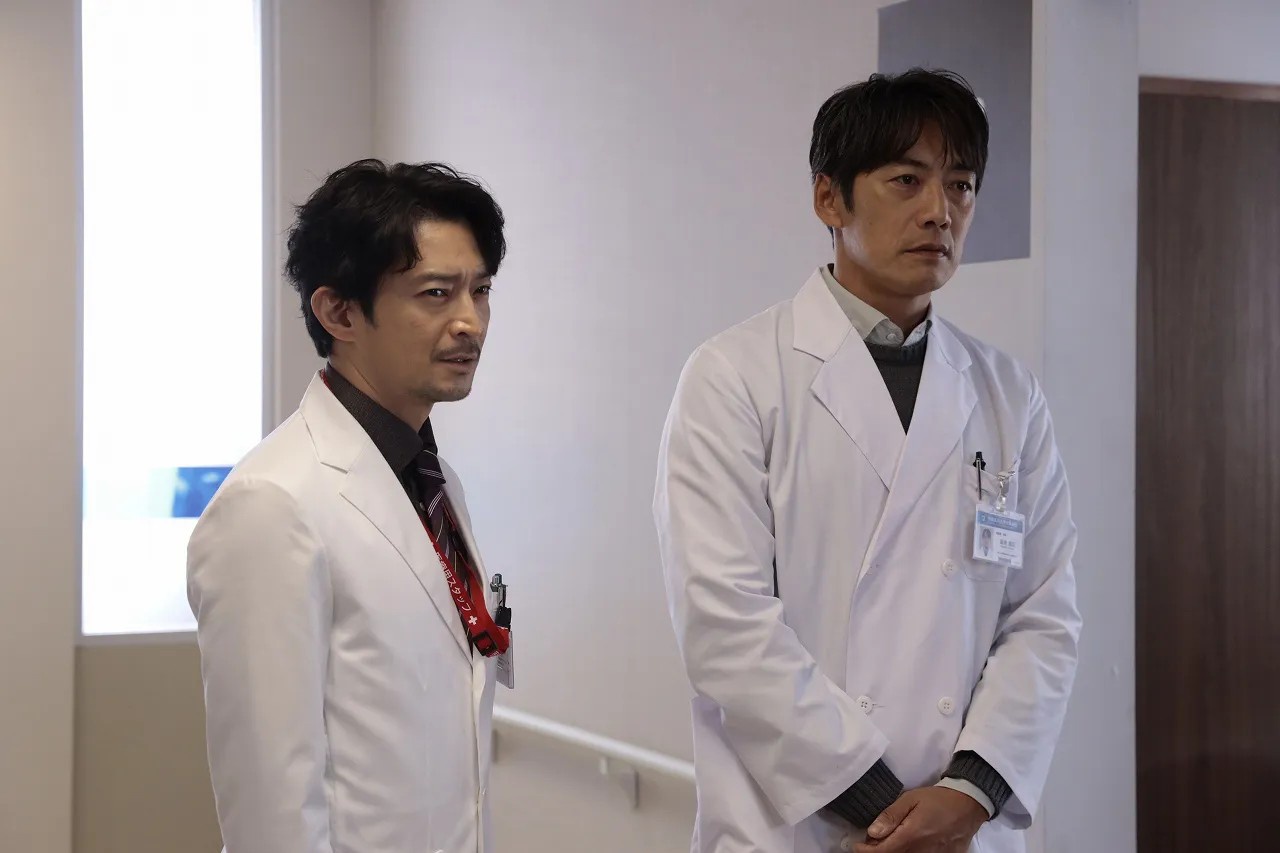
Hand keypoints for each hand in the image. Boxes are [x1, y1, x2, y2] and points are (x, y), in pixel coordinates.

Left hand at [854, 786, 986, 851]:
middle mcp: (922, 851)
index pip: (882, 852)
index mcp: (912, 836)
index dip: (866, 852)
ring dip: (893, 852)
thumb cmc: (938, 799)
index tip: (857, 846)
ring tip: (891, 840)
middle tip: (873, 840)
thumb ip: (891, 816)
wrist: (969, 804)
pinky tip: (908, 844)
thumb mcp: (911, 799)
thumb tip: (872, 832)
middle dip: (879, 851)